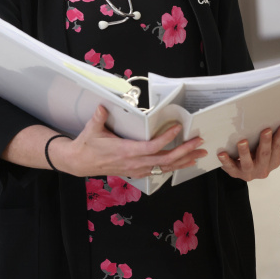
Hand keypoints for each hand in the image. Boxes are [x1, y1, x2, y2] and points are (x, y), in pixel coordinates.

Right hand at [57, 106, 205, 177]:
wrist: (80, 162)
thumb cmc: (88, 145)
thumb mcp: (92, 129)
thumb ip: (99, 117)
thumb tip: (103, 106)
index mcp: (126, 151)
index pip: (152, 146)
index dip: (166, 138)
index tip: (178, 128)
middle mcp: (135, 162)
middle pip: (165, 159)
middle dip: (185, 151)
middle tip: (199, 143)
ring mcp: (137, 169)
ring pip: (165, 167)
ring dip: (184, 161)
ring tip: (199, 155)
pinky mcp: (137, 171)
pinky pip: (159, 170)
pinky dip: (174, 166)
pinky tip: (184, 162)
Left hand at [217, 122, 279, 180]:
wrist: (243, 172)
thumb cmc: (255, 158)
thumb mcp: (264, 150)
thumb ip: (269, 141)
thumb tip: (273, 120)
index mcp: (272, 162)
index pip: (277, 148)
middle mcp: (262, 168)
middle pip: (264, 155)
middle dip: (265, 142)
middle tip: (266, 131)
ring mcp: (248, 172)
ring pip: (247, 163)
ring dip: (245, 152)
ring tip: (242, 142)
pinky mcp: (235, 173)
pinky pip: (230, 167)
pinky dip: (226, 161)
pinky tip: (222, 154)